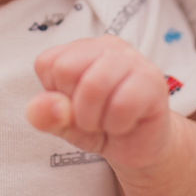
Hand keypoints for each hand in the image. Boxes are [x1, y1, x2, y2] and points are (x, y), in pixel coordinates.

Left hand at [26, 35, 172, 170]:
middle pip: (66, 69)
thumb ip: (46, 114)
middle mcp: (108, 46)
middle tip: (93, 117)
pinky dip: (117, 125)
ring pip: (94, 86)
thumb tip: (41, 106)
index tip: (75, 105)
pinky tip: (126, 123)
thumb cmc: (100, 127)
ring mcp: (134, 60)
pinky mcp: (154, 82)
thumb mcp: (64, 124)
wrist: (141, 148)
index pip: (47, 63)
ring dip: (95, 119)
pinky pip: (121, 105)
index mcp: (81, 48)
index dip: (56, 95)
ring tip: (108, 122)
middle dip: (74, 108)